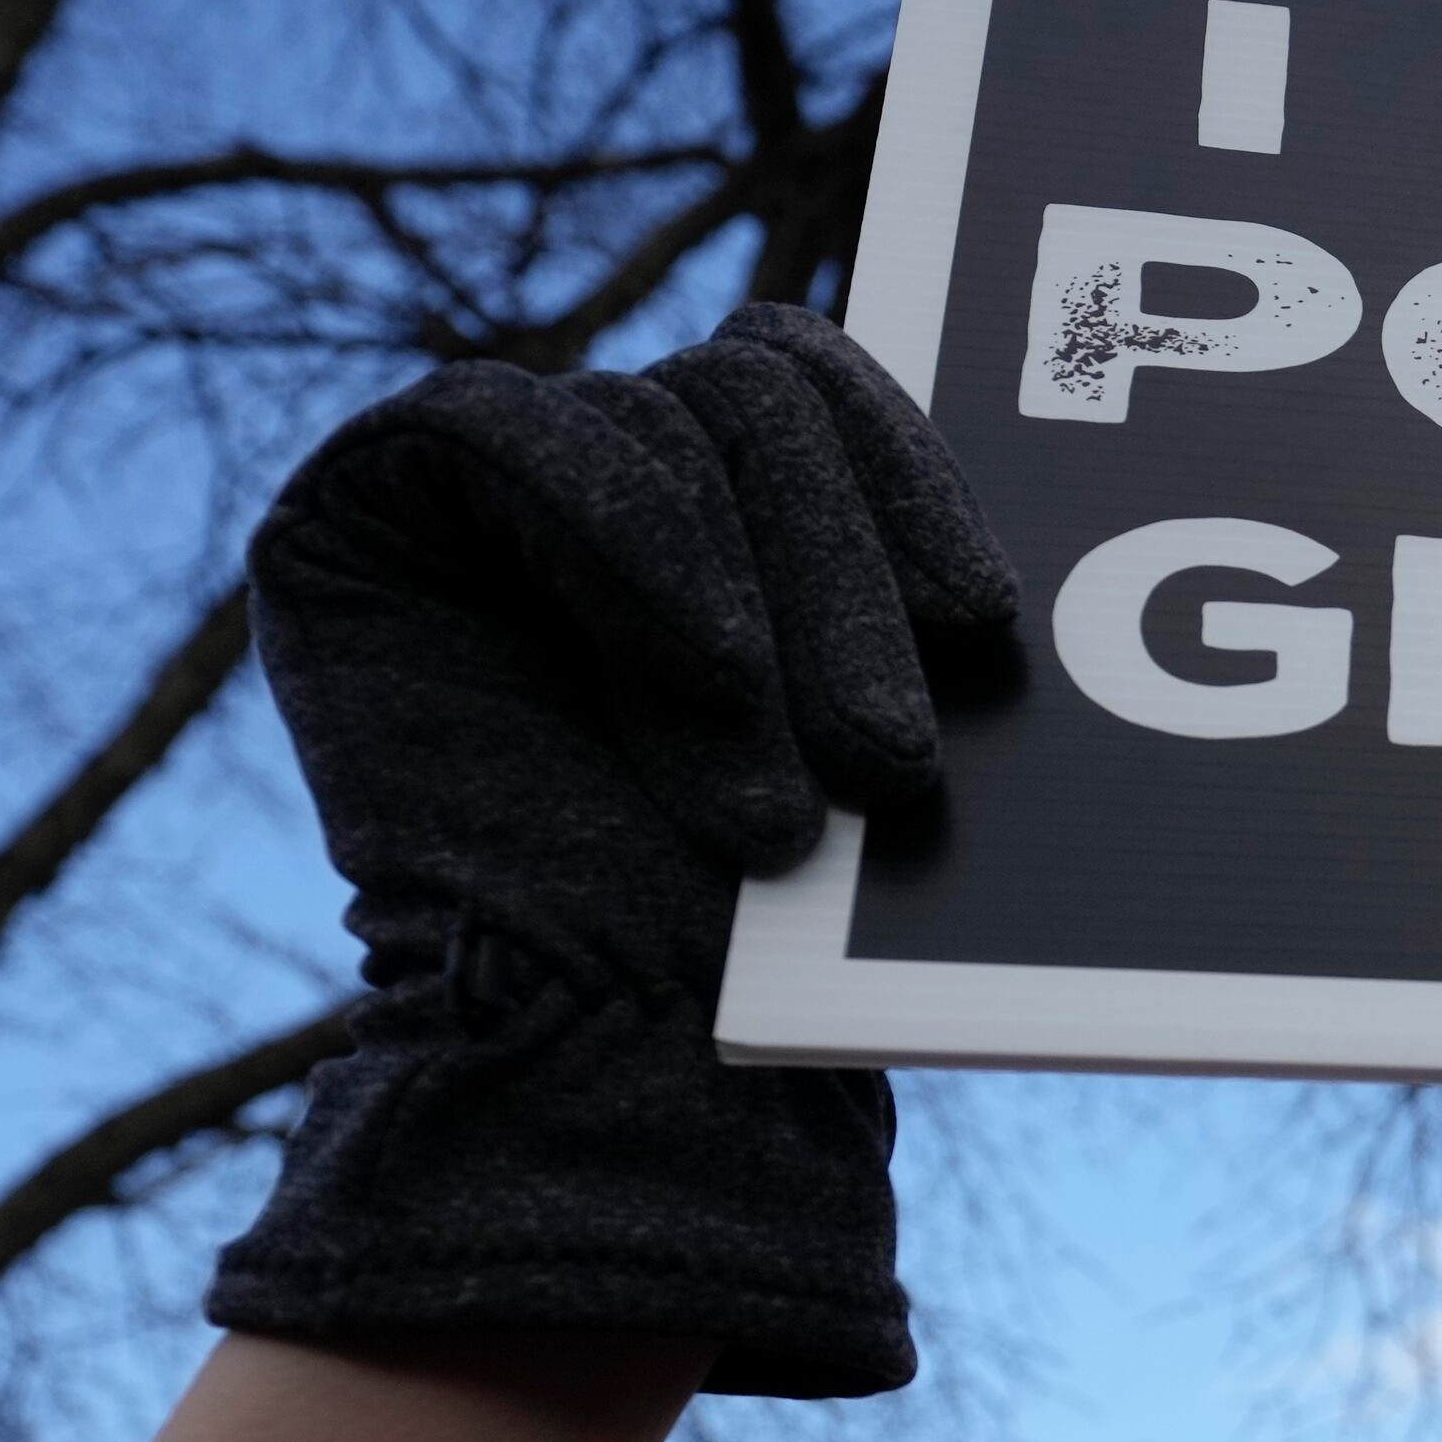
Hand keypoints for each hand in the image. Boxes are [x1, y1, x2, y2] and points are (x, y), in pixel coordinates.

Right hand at [203, 304, 1017, 1393]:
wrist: (622, 1063)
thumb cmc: (779, 927)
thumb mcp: (885, 717)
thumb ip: (913, 575)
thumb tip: (1075, 469)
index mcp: (734, 490)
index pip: (826, 378)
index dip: (913, 471)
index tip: (983, 620)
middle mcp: (607, 464)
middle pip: (757, 390)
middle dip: (841, 573)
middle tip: (891, 762)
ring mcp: (478, 480)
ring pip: (664, 419)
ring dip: (751, 615)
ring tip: (777, 807)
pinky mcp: (366, 510)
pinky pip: (504, 429)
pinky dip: (630, 540)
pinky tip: (704, 669)